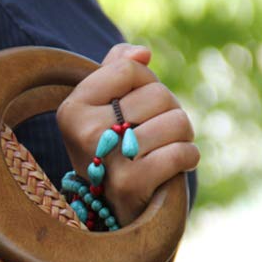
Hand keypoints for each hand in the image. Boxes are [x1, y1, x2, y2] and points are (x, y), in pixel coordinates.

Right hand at [56, 42, 198, 226]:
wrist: (113, 209)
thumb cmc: (113, 149)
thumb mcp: (103, 106)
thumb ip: (117, 68)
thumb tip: (143, 52)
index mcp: (72, 110)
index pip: (128, 68)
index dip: (145, 82)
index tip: (137, 106)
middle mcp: (83, 133)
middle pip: (157, 94)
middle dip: (168, 110)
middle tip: (154, 134)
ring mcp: (106, 160)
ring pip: (176, 120)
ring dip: (182, 135)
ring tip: (164, 149)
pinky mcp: (131, 185)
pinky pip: (181, 152)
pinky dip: (189, 157)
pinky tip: (177, 165)